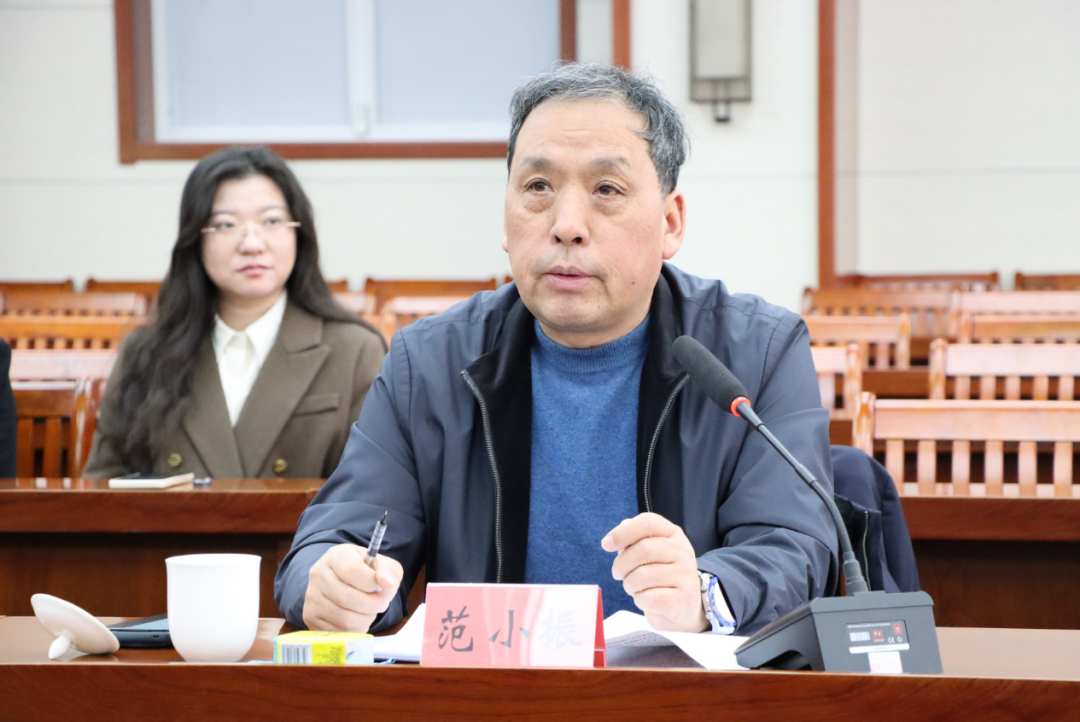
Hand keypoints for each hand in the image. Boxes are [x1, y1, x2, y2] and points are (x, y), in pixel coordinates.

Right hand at [302, 543, 402, 632]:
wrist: (343, 583)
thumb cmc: (365, 573)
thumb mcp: (381, 565)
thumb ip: (389, 571)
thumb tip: (387, 582)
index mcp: (336, 556)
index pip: (352, 571)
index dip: (371, 584)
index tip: (383, 588)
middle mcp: (318, 574)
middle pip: (346, 598)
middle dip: (372, 605)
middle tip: (381, 603)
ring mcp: (311, 597)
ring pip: (344, 618)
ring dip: (365, 618)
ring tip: (369, 610)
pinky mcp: (310, 617)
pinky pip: (338, 631)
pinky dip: (355, 629)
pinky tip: (358, 618)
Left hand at [601, 512, 707, 632]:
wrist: (682, 607)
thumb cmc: (659, 577)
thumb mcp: (648, 554)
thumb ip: (632, 542)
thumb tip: (612, 539)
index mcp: (673, 534)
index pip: (648, 523)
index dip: (623, 532)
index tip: (606, 545)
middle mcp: (683, 552)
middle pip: (643, 549)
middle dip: (622, 564)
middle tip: (618, 574)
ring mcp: (685, 576)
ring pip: (643, 576)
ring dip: (629, 584)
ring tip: (634, 587)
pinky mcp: (681, 600)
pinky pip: (648, 598)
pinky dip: (639, 600)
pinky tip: (646, 599)